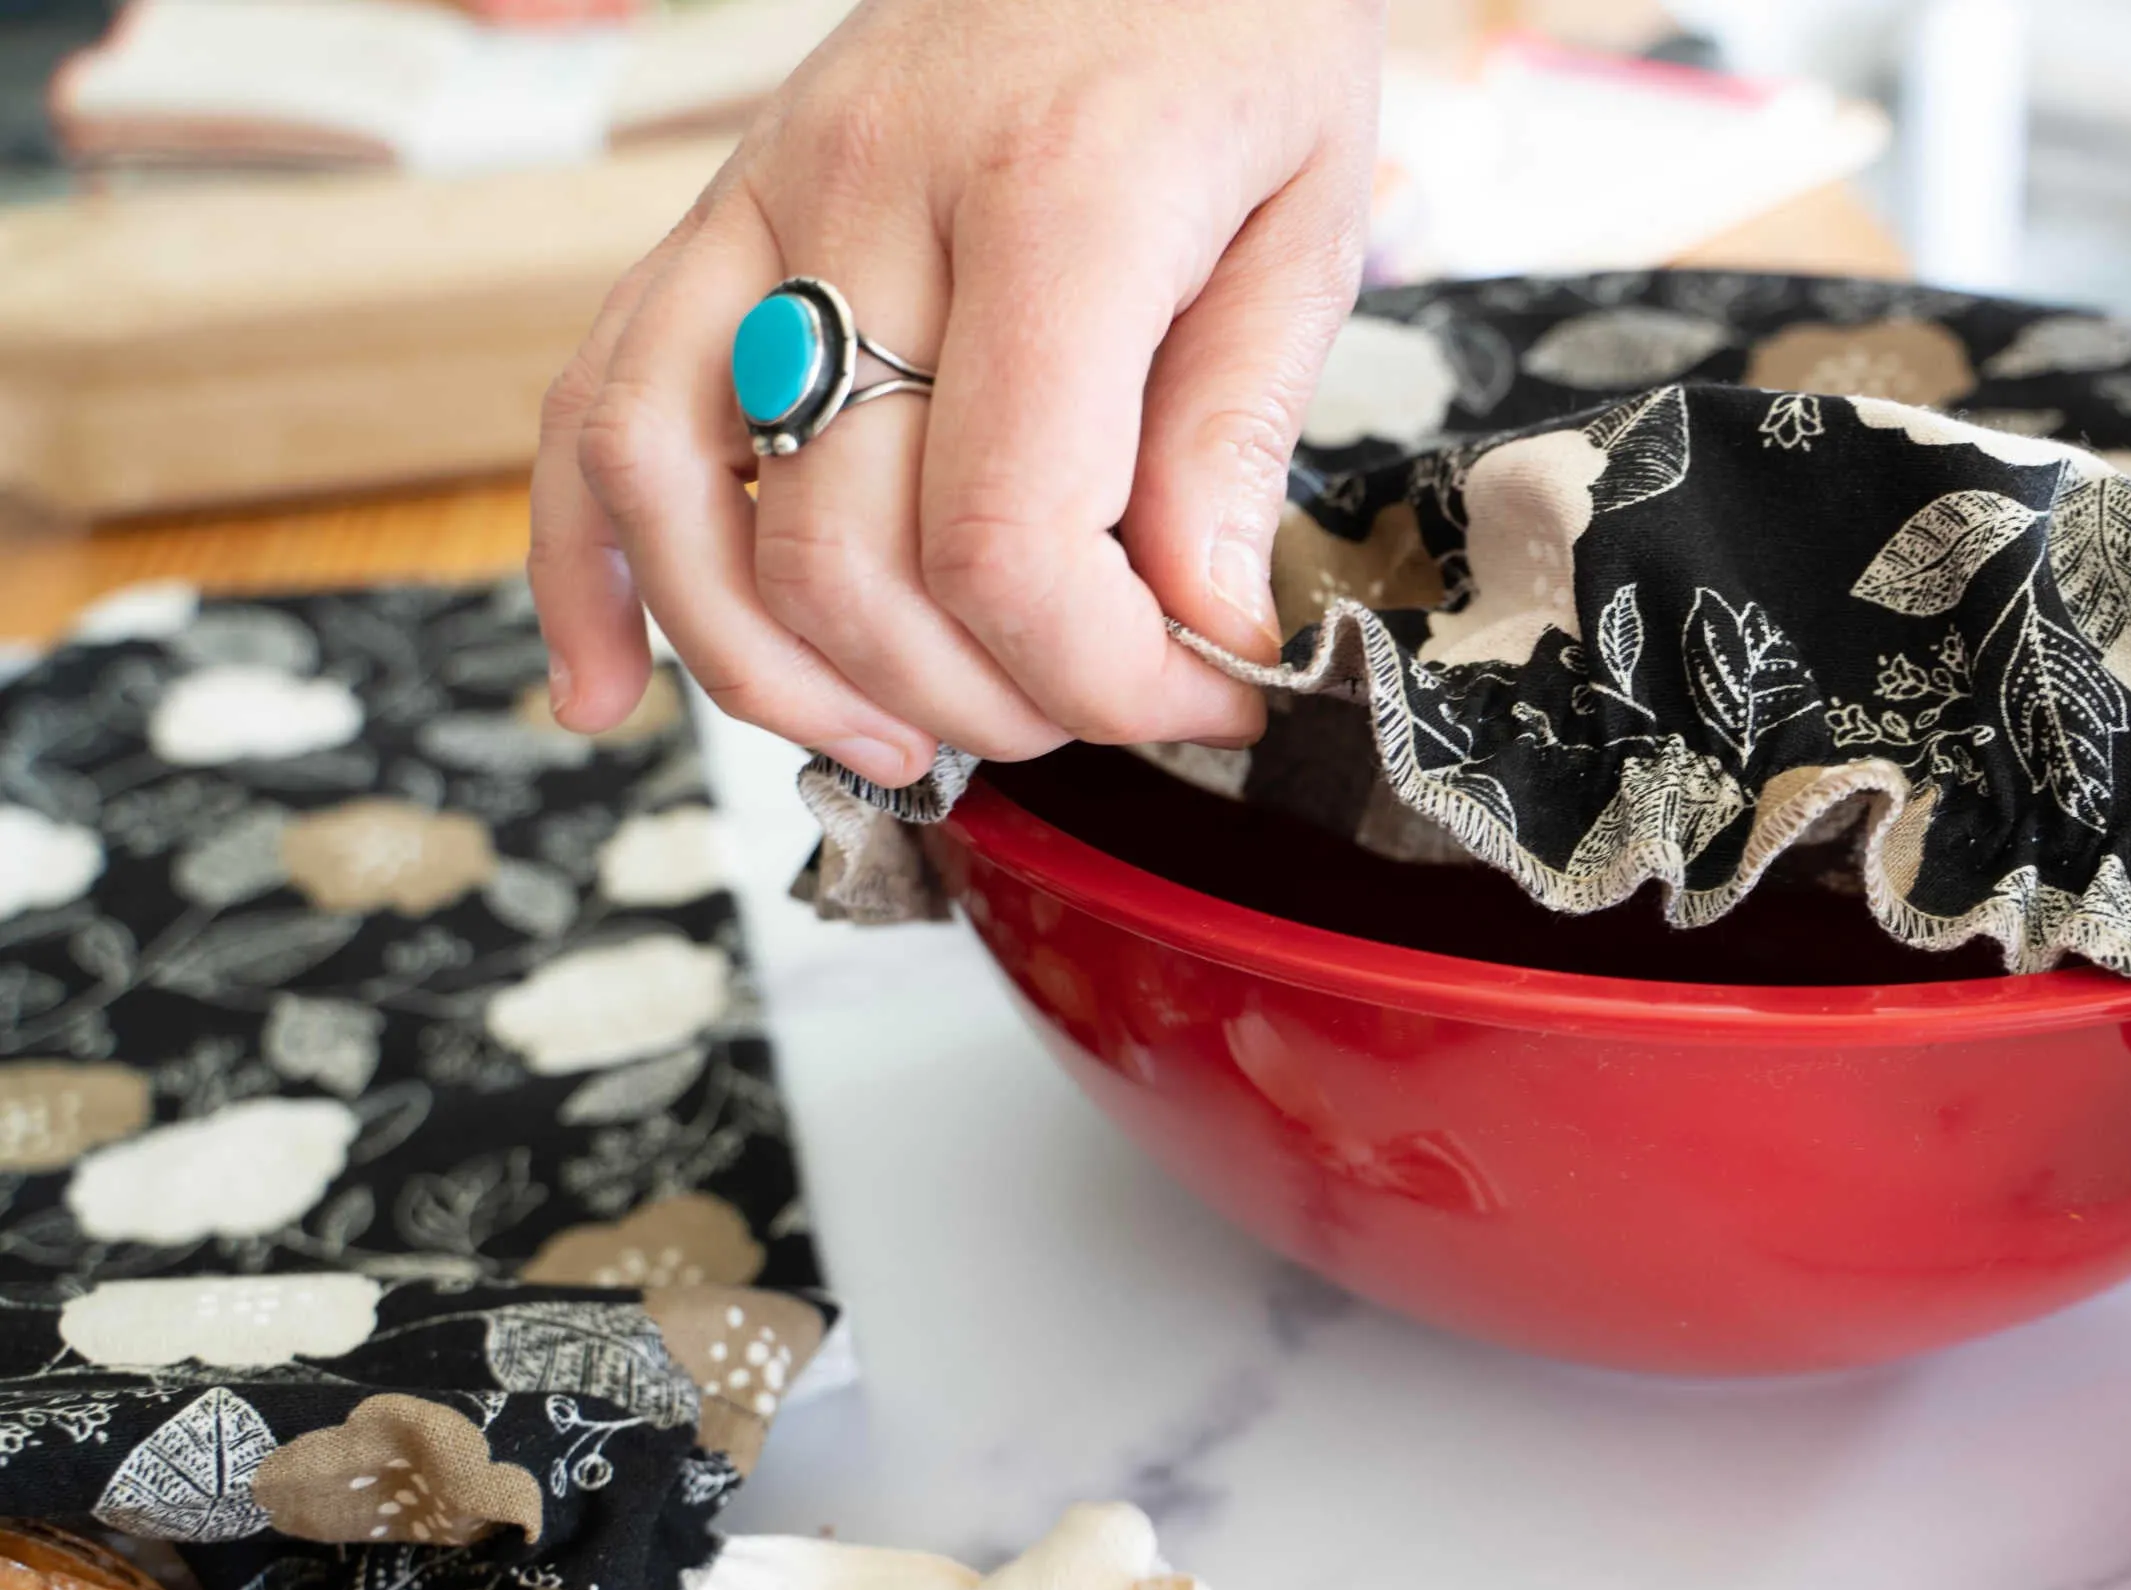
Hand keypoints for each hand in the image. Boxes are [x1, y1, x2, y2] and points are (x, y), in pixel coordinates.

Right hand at [531, 0, 1383, 786]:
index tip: (1198, 696)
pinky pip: (589, 406)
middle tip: (1085, 707)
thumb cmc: (1236, 26)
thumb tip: (1199, 632)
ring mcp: (764, 197)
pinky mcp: (712, 210)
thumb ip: (1238, 433)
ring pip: (683, 504)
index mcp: (1056, 200)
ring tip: (907, 739)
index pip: (1007, 539)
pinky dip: (584, 571)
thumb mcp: (1309, 217)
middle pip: (843, 555)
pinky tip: (606, 692)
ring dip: (783, 677)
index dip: (1099, 679)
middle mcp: (875, 196)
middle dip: (972, 696)